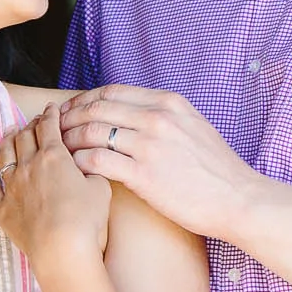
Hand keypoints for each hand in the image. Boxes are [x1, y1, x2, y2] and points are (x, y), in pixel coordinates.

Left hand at [0, 102, 111, 274]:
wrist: (63, 250)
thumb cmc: (86, 219)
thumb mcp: (100, 189)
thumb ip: (91, 173)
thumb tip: (85, 172)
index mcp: (54, 156)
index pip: (49, 127)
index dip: (50, 115)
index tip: (51, 109)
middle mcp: (29, 166)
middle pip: (24, 137)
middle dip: (30, 125)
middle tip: (35, 122)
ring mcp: (12, 187)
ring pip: (5, 156)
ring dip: (8, 142)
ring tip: (10, 134)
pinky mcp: (2, 209)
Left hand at [57, 86, 257, 241]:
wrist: (238, 200)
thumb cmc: (216, 169)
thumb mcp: (191, 125)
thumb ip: (161, 115)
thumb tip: (128, 113)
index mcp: (168, 102)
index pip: (111, 91)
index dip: (83, 99)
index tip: (70, 110)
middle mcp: (157, 117)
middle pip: (96, 108)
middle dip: (68, 117)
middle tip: (53, 130)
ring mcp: (149, 145)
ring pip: (91, 131)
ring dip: (69, 140)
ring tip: (58, 151)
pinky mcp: (144, 174)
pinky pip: (97, 160)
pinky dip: (79, 162)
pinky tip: (73, 170)